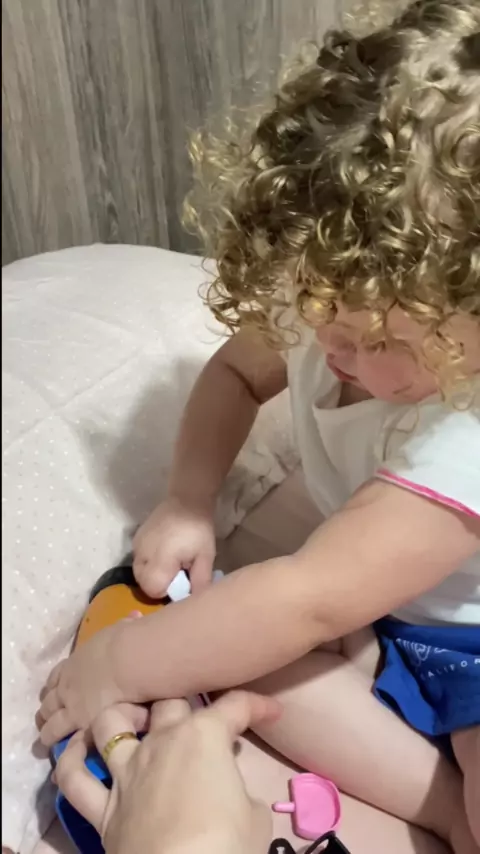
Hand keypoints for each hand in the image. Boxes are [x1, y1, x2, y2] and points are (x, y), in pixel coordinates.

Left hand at [37, 622, 126, 745]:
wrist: (129, 661)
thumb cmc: (128, 642)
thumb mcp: (123, 629)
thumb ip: (125, 626)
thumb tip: (134, 617)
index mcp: (77, 661)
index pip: (58, 674)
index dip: (55, 684)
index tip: (56, 689)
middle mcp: (68, 681)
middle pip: (48, 696)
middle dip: (47, 706)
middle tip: (48, 715)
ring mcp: (69, 702)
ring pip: (48, 716)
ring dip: (46, 724)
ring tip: (47, 735)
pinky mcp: (77, 720)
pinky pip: (55, 732)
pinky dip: (52, 738)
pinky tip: (53, 745)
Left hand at [54, 692, 280, 853]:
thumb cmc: (227, 843)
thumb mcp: (255, 817)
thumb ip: (240, 795)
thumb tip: (232, 800)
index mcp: (204, 737)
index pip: (236, 706)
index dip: (257, 705)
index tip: (273, 713)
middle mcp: (161, 742)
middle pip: (168, 703)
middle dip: (184, 703)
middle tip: (197, 721)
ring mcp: (126, 772)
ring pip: (111, 724)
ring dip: (121, 716)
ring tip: (133, 720)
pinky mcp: (102, 808)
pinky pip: (74, 778)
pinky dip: (70, 759)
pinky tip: (77, 749)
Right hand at [133, 496, 215, 597]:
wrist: (187, 500)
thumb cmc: (198, 530)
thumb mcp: (205, 557)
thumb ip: (200, 582)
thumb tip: (195, 602)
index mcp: (161, 560)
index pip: (152, 590)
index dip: (166, 592)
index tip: (180, 582)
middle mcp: (143, 554)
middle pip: (143, 584)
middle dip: (159, 584)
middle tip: (177, 572)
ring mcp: (137, 545)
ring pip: (139, 572)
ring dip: (152, 573)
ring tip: (170, 561)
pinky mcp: (136, 538)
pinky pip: (138, 559)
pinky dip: (148, 562)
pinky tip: (163, 552)